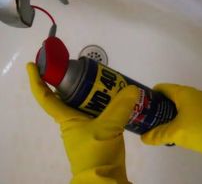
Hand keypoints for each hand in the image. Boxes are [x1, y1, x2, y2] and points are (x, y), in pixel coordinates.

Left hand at [27, 62, 138, 183]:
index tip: (33, 65)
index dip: (37, 80)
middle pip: (67, 95)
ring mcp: (84, 125)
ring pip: (84, 102)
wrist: (105, 178)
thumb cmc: (97, 153)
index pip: (45, 97)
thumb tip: (132, 89)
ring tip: (105, 79)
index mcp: (66, 118)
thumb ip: (121, 107)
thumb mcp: (108, 127)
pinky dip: (103, 101)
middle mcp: (71, 120)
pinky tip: (115, 97)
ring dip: (92, 91)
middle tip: (84, 68)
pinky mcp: (96, 130)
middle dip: (73, 80)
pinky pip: (96, 110)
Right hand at [141, 84, 201, 168]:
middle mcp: (192, 94)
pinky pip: (189, 113)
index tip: (143, 106)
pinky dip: (181, 120)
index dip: (151, 95)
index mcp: (183, 92)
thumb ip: (158, 135)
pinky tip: (177, 131)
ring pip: (180, 106)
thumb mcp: (176, 132)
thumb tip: (143, 138)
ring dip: (170, 114)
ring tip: (159, 126)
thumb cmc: (201, 129)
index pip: (162, 88)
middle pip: (170, 97)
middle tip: (149, 118)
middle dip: (159, 107)